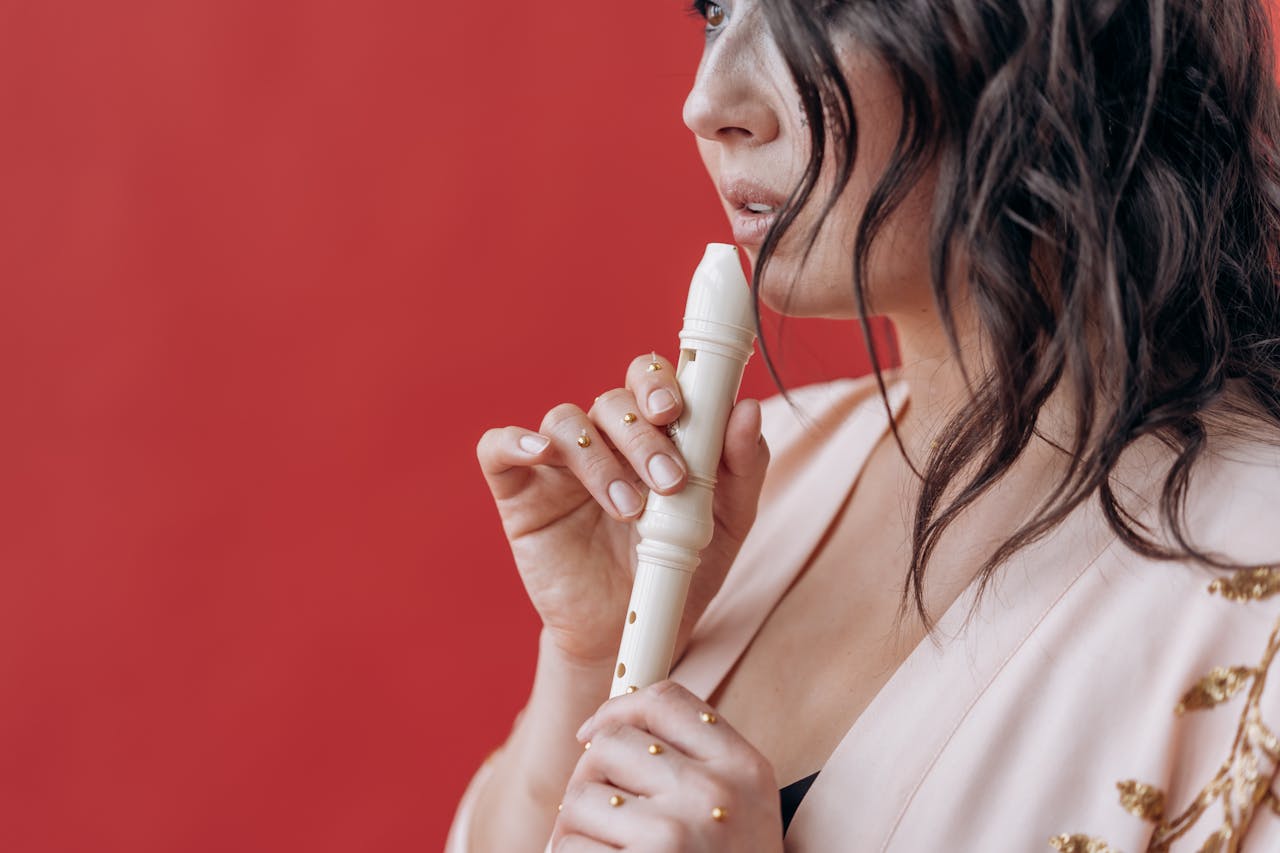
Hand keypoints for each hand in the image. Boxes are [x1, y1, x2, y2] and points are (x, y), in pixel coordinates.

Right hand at [476, 353, 770, 668]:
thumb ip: (743, 467)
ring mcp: (558, 463)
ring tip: (627, 511)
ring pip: (565, 422)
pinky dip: (514, 441)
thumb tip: (749, 409)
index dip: (660, 381)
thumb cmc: (679, 570)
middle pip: (612, 400)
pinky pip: (498, 448)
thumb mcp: (727, 523)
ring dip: (598, 458)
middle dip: (642, 435)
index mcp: (653, 433)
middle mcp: (604, 438)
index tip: (676, 410)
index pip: (651, 379)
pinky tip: (539, 453)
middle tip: (669, 481)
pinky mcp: (519, 492)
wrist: (631, 633)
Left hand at [551, 680, 783, 851]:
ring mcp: (676, 834)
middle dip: (592, 777)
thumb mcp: (739, 808)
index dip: (617, 707)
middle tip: (605, 815)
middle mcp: (714, 793)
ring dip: (578, 828)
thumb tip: (604, 724)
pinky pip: (568, 846)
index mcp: (744, 768)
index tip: (594, 730)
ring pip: (580, 796)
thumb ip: (692, 760)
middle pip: (610, 745)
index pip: (665, 700)